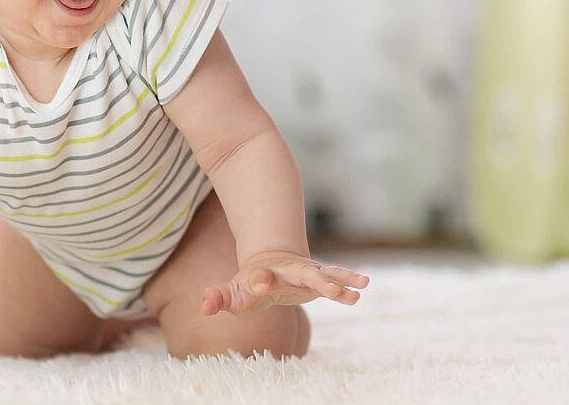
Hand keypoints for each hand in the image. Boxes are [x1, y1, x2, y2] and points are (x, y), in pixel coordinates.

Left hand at [201, 249, 369, 315]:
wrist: (271, 260)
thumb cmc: (249, 281)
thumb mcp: (232, 292)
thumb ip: (218, 297)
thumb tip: (204, 307)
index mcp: (263, 273)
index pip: (259, 277)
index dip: (257, 282)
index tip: (258, 286)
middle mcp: (288, 270)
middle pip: (302, 273)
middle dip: (314, 279)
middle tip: (327, 288)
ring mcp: (306, 272)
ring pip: (326, 273)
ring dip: (341, 279)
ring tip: (360, 286)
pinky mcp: (320, 279)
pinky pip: (337, 280)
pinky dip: (349, 283)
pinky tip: (363, 288)